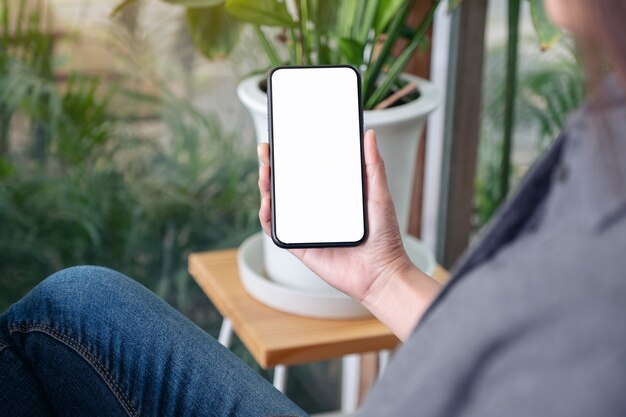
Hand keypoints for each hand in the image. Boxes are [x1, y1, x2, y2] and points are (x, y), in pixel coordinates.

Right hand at [257, 129, 411, 302]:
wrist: (381, 273)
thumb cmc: (384, 237)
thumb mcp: (379, 194)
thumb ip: (373, 165)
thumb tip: (369, 134)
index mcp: (332, 196)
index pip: (306, 172)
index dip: (292, 157)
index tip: (283, 141)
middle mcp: (316, 211)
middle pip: (286, 186)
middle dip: (272, 168)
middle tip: (266, 152)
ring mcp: (306, 228)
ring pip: (278, 206)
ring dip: (266, 188)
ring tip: (264, 173)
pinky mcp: (300, 246)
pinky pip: (278, 231)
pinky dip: (268, 218)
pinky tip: (267, 204)